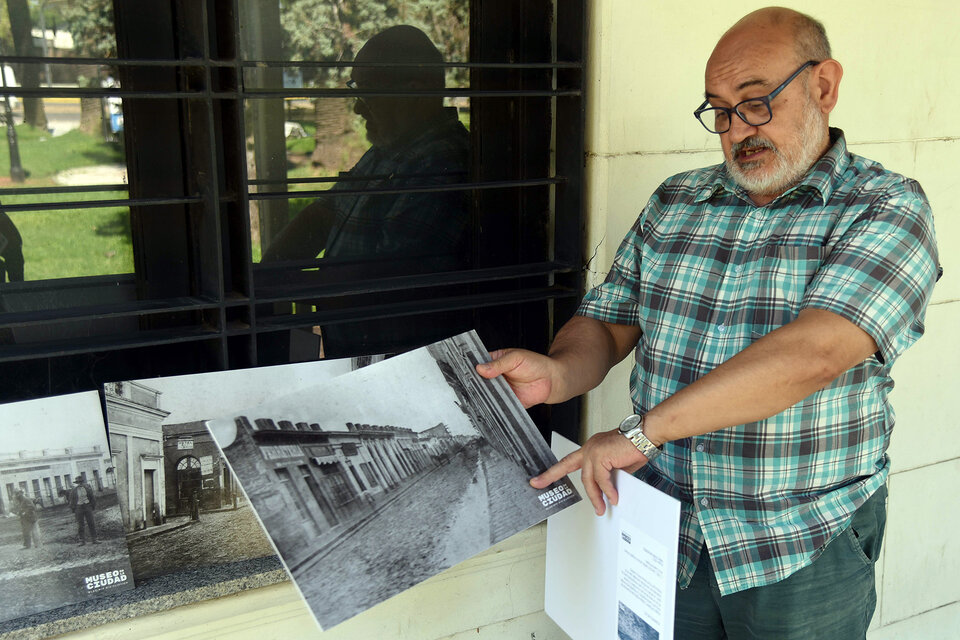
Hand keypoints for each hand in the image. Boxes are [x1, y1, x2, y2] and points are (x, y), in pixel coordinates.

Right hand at [475, 348, 558, 407]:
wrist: (551, 380)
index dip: (472, 369)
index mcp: (495, 362)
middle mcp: (495, 377)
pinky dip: (494, 406)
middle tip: (476, 384)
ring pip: (485, 395)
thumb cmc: (535, 364)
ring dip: (484, 395)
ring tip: (483, 393)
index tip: (465, 372)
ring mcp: (500, 390)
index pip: (478, 365)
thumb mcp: (515, 358)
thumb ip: (498, 364)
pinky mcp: (506, 402)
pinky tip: (492, 403)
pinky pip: (496, 405)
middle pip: (479, 382)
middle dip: (476, 384)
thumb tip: (481, 368)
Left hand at [530, 429, 647, 515]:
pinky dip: (608, 491)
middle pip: (568, 466)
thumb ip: (607, 475)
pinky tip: (613, 498)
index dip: (553, 471)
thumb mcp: (617, 466)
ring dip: (595, 496)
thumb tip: (606, 491)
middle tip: (538, 485)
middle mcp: (589, 447)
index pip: (569, 461)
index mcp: (591, 448)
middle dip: (551, 476)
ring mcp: (593, 450)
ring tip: (601, 508)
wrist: (645, 436)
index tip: (539, 478)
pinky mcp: (600, 455)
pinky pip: (602, 480)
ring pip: (588, 479)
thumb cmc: (634, 447)